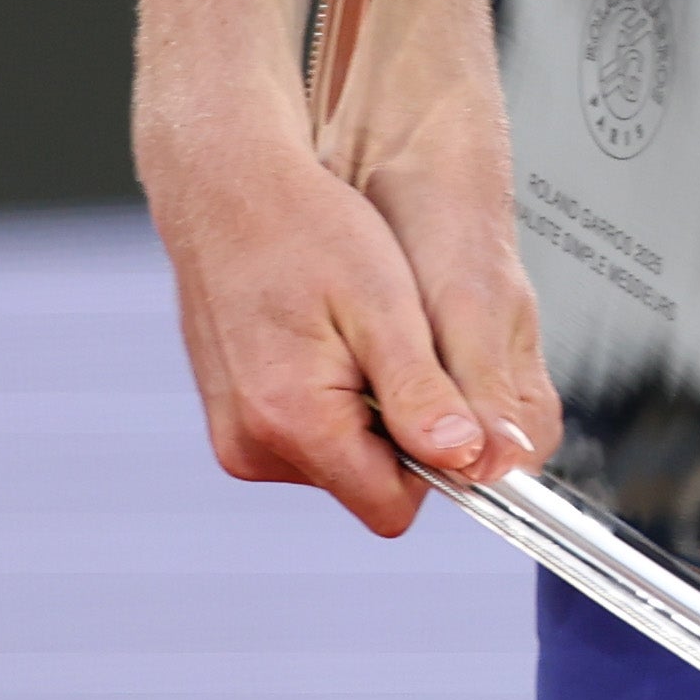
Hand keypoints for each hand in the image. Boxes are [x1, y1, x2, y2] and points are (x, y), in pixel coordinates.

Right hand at [143, 94, 548, 536]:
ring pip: (341, 459)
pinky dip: (333, 398)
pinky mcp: (232, 421)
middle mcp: (253, 448)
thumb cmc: (309, 233)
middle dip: (400, 427)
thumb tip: (470, 461)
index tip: (451, 402)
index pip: (391, 506)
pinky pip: (307, 435)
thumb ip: (423, 394)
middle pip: (368, 482)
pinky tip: (328, 337)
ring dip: (367, 409)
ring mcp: (236, 438)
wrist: (229, 193)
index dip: (438, 462)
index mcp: (294, 424)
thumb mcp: (386, 308)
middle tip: (396, 343)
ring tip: (358, 331)